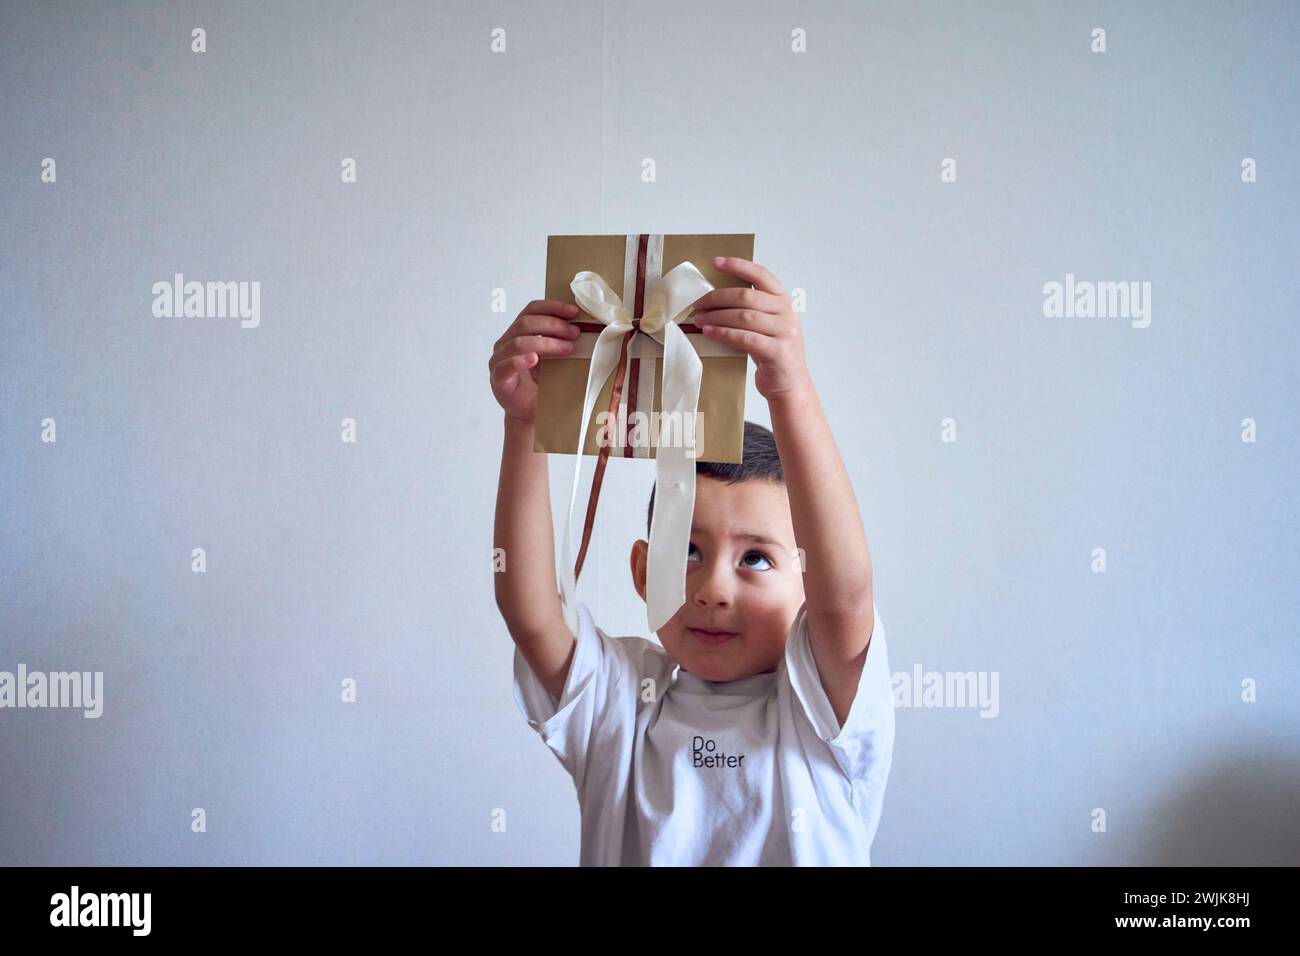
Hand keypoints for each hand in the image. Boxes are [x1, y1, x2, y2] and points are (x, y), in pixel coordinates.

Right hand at [490, 299, 582, 423]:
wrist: (532, 413)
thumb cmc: (543, 384)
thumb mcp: (554, 358)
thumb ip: (561, 341)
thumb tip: (586, 327)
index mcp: (517, 333)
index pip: (531, 310)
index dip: (552, 307)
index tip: (574, 312)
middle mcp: (505, 343)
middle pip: (525, 323)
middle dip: (553, 325)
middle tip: (575, 333)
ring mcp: (499, 360)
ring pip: (518, 342)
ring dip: (546, 343)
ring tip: (567, 349)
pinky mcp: (498, 379)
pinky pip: (506, 366)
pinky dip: (520, 360)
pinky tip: (534, 359)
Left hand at [690, 257, 811, 400]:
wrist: (789, 384)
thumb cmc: (771, 352)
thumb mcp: (767, 325)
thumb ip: (752, 309)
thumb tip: (715, 297)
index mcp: (784, 300)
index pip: (761, 275)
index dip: (738, 266)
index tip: (716, 262)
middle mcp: (787, 313)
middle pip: (746, 296)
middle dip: (717, 298)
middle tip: (697, 304)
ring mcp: (785, 332)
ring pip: (743, 317)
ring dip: (716, 317)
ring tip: (698, 319)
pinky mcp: (777, 351)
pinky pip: (744, 338)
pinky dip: (723, 334)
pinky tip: (709, 332)